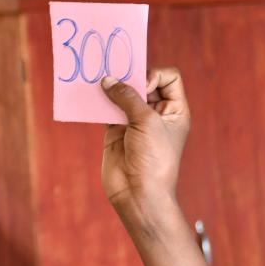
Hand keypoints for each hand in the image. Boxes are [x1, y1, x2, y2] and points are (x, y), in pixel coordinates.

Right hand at [101, 67, 190, 216]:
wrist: (138, 193)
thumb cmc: (153, 158)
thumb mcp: (147, 122)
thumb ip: (128, 97)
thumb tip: (108, 79)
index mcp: (175, 109)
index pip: (169, 77)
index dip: (155, 75)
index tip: (143, 87)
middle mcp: (156, 112)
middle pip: (143, 81)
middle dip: (129, 76)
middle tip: (113, 72)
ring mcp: (135, 121)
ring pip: (123, 93)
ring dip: (111, 86)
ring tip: (98, 78)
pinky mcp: (115, 130)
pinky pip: (106, 108)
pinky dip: (98, 100)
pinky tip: (90, 94)